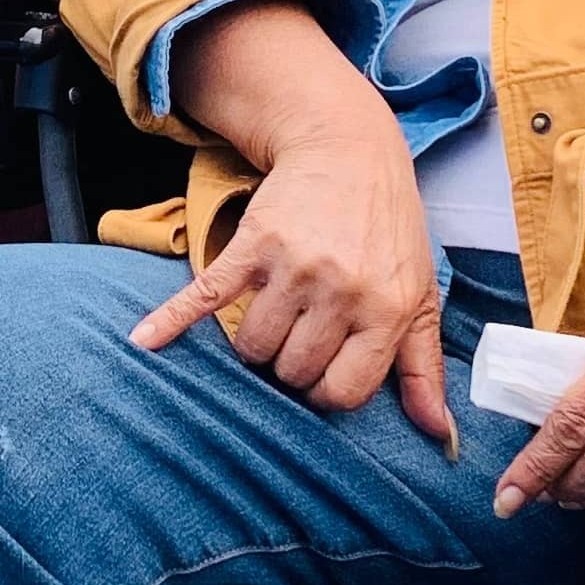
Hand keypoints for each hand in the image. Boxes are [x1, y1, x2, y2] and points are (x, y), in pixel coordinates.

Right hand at [127, 116, 456, 452]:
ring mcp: (294, 267)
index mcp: (385, 309)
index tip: (326, 370)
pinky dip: (173, 319)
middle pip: (292, 371)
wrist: (350, 150)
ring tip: (276, 314)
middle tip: (303, 333)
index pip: (340, 392)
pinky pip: (208, 294)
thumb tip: (437, 433)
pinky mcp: (254, 245)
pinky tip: (146, 340)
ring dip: (257, 342)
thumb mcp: (419, 295)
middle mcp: (341, 290)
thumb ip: (424, 367)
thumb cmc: (388, 231)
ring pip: (253, 346)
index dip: (327, 390)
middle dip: (291, 363)